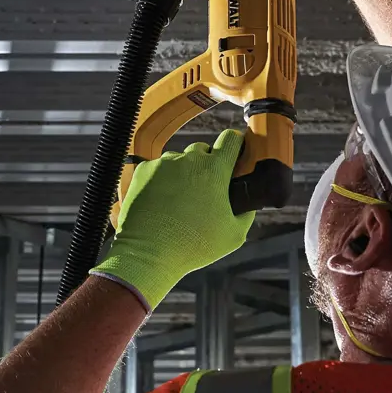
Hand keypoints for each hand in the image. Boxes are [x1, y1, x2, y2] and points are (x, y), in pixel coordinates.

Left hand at [90, 129, 256, 309]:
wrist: (148, 254)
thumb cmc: (193, 246)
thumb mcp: (234, 235)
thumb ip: (247, 213)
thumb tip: (248, 203)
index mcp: (214, 170)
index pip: (231, 139)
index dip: (235, 143)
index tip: (235, 152)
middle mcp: (188, 160)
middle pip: (203, 149)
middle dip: (207, 164)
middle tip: (206, 189)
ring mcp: (163, 163)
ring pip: (178, 159)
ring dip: (182, 172)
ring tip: (180, 199)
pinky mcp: (143, 171)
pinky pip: (157, 168)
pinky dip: (161, 179)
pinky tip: (161, 202)